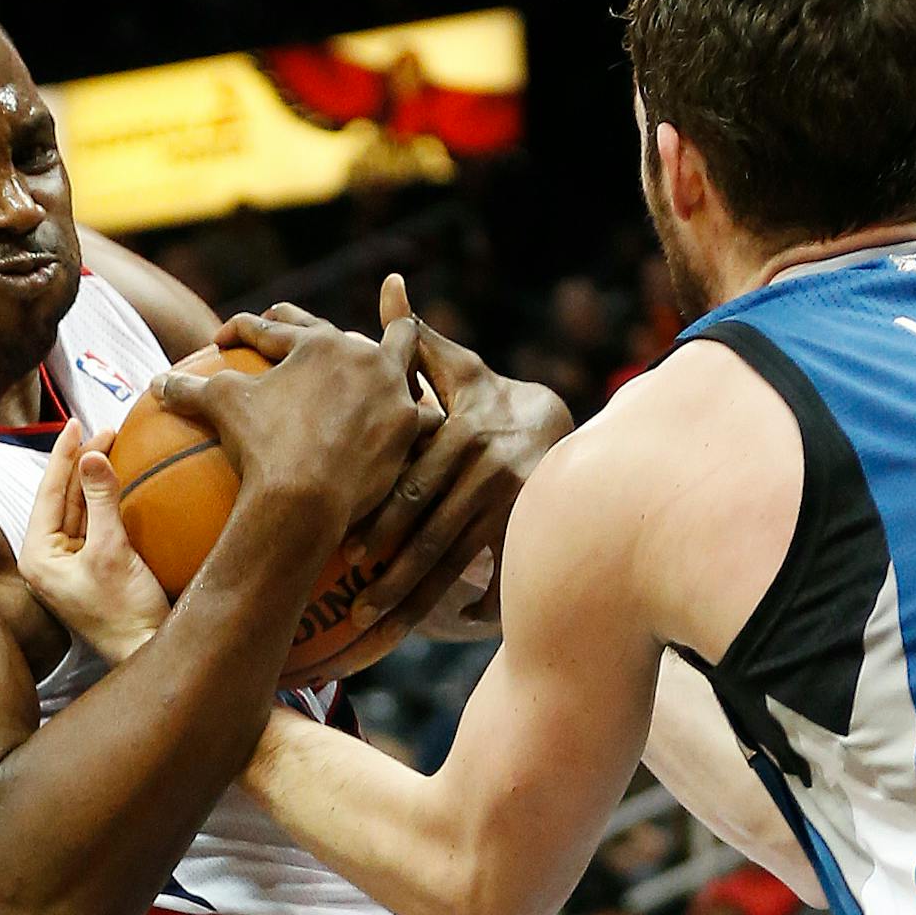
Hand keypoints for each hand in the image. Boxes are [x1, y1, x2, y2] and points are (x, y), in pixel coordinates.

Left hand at [20, 419, 173, 664]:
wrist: (146, 650)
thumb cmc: (124, 611)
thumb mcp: (112, 550)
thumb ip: (101, 500)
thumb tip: (91, 455)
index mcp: (37, 556)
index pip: (48, 493)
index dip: (63, 455)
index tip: (77, 424)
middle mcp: (46, 558)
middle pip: (62, 498)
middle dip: (81, 463)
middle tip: (105, 431)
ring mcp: (68, 563)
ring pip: (77, 508)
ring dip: (93, 478)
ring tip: (110, 446)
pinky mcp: (89, 567)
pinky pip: (92, 523)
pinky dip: (103, 500)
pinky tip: (115, 480)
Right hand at [161, 301, 427, 527]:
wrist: (304, 500)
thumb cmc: (260, 446)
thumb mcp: (219, 406)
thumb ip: (189, 388)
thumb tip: (154, 383)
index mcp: (316, 343)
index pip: (274, 328)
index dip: (244, 331)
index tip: (226, 339)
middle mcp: (362, 356)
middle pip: (344, 331)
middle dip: (325, 325)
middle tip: (306, 325)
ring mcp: (392, 391)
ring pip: (403, 357)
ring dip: (400, 343)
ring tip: (402, 329)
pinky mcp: (411, 429)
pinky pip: (423, 412)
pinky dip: (419, 409)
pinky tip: (419, 413)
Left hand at [345, 274, 572, 633]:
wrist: (568, 424)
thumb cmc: (496, 398)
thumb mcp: (462, 368)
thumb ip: (417, 340)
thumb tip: (389, 286)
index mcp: (464, 433)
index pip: (413, 486)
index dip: (380, 522)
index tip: (347, 552)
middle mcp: (489, 470)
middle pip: (430, 532)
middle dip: (392, 574)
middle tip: (355, 608)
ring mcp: (515, 504)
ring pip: (458, 561)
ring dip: (419, 599)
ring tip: (381, 628)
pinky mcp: (534, 527)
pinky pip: (503, 572)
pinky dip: (480, 603)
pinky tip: (452, 624)